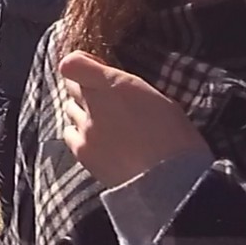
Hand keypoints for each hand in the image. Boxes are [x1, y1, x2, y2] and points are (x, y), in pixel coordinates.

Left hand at [58, 51, 206, 185]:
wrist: (170, 180)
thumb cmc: (175, 137)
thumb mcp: (160, 99)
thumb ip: (128, 88)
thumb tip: (114, 85)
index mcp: (117, 85)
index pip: (74, 64)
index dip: (82, 64)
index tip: (94, 68)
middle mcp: (95, 104)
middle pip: (72, 87)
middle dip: (85, 88)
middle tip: (104, 99)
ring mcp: (85, 129)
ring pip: (70, 110)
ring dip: (82, 111)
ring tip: (103, 123)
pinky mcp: (82, 152)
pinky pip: (69, 135)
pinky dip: (79, 134)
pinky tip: (96, 141)